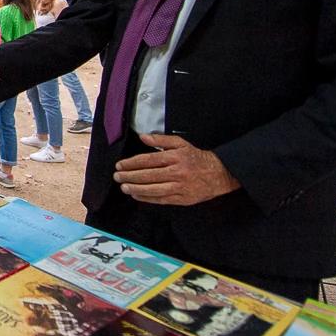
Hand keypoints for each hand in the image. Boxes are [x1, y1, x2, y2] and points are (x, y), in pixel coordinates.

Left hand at [113, 133, 240, 205]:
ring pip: (153, 189)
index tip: (120, 165)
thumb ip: (160, 139)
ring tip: (124, 187)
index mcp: (174, 157)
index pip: (148, 160)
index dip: (132, 163)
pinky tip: (137, 196)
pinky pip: (161, 199)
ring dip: (136, 189)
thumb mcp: (180, 143)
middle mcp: (176, 172)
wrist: (219, 174)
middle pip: (148, 175)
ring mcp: (179, 186)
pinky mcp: (182, 199)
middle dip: (130, 176)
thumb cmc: (196, 158)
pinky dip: (147, 198)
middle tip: (117, 176)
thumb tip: (143, 137)